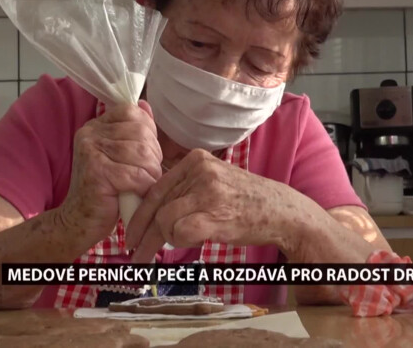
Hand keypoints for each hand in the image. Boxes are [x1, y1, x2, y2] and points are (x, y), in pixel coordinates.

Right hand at [56, 101, 162, 248]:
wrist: (78, 220)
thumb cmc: (105, 190)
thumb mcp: (118, 156)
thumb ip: (132, 131)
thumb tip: (145, 105)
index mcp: (95, 126)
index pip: (131, 112)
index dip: (147, 131)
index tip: (145, 152)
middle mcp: (90, 134)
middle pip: (141, 133)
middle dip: (153, 155)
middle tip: (146, 173)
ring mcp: (92, 152)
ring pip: (142, 154)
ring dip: (151, 173)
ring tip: (143, 184)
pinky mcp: (98, 173)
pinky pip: (138, 175)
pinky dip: (145, 187)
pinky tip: (139, 194)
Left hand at [125, 149, 294, 261]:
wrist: (280, 211)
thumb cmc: (246, 201)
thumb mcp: (213, 181)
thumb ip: (185, 188)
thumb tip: (149, 210)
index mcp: (195, 160)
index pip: (155, 188)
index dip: (139, 213)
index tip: (131, 232)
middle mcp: (199, 171)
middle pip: (156, 206)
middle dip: (141, 233)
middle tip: (135, 252)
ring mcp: (207, 192)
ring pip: (164, 220)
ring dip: (168, 239)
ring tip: (183, 242)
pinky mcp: (214, 215)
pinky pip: (179, 232)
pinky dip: (181, 241)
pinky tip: (194, 240)